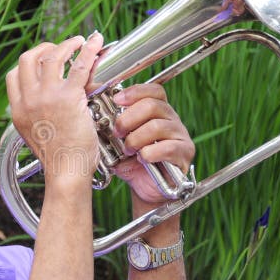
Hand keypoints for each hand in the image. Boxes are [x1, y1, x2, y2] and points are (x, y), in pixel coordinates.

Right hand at [6, 33, 104, 182]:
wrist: (65, 172)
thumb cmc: (58, 159)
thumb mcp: (34, 135)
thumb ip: (35, 115)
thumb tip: (46, 103)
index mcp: (18, 110)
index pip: (13, 75)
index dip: (28, 63)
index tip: (41, 60)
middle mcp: (28, 100)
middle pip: (28, 59)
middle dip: (44, 48)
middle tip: (60, 48)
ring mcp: (47, 97)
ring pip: (52, 56)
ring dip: (67, 44)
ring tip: (79, 42)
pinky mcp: (68, 97)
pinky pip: (79, 66)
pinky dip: (88, 50)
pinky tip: (95, 43)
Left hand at [110, 84, 194, 204]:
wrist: (143, 188)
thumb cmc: (131, 162)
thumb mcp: (117, 140)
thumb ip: (111, 125)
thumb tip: (95, 110)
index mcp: (158, 112)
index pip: (154, 91)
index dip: (135, 92)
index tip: (116, 99)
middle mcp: (171, 120)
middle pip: (153, 105)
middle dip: (129, 118)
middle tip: (117, 132)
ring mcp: (180, 136)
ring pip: (157, 126)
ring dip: (136, 138)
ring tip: (127, 149)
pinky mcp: (184, 153)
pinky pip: (167, 147)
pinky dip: (149, 153)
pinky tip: (142, 159)